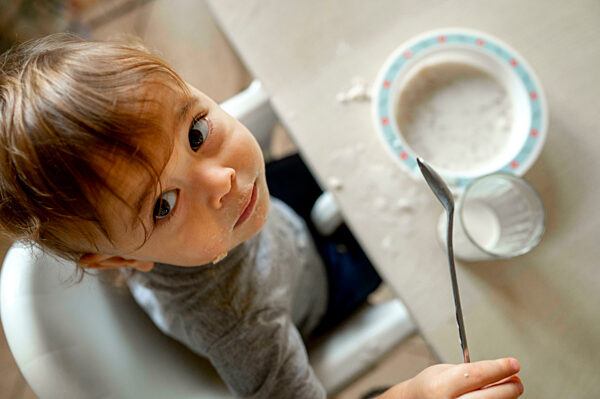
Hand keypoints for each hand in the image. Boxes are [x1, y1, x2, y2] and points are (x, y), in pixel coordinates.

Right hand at [377, 358, 522, 398]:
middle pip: (490, 397)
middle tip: (517, 381)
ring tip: (507, 389)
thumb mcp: (445, 372)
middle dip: (509, 388)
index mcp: (440, 387)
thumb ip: (472, 373)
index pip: (477, 375)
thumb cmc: (430, 387)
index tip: (513, 363)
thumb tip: (503, 372)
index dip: (499, 368)